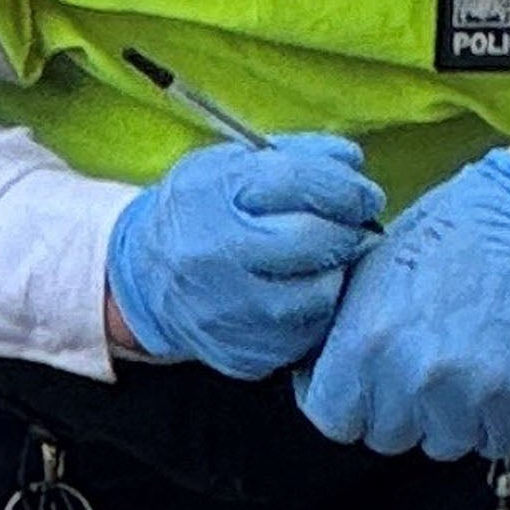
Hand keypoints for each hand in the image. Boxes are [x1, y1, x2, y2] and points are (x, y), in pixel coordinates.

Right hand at [105, 134, 386, 378]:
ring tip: (318, 262)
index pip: (298, 182)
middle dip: (345, 231)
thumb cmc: (200, 213)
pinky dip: (316, 312)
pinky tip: (299, 293)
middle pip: (315, 241)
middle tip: (348, 227)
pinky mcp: (245, 354)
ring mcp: (228, 313)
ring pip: (321, 294)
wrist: (146, 279)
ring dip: (333, 274)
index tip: (363, 194)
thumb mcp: (231, 165)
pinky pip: (309, 333)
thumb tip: (352, 162)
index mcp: (210, 196)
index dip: (346, 188)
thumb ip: (295, 155)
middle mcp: (214, 257)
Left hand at [296, 148, 509, 461]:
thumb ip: (346, 332)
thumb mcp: (376, 267)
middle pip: (387, 436)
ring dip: (453, 417)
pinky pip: (495, 442)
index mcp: (364, 340)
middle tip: (429, 362)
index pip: (332, 418)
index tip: (367, 389)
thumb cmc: (459, 231)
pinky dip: (499, 420)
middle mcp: (409, 374)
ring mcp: (465, 394)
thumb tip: (324, 371)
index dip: (351, 403)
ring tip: (470, 364)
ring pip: (442, 444)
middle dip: (403, 408)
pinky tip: (502, 375)